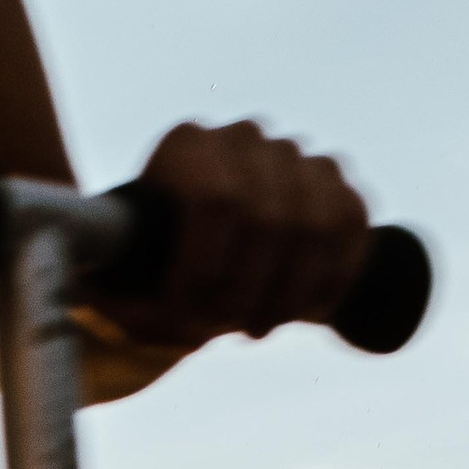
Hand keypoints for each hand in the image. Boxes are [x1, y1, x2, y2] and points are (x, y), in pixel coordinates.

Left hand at [105, 121, 370, 346]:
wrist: (192, 256)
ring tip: (259, 326)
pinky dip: (338, 273)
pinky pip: (353, 221)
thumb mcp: (118, 279)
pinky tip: (311, 311)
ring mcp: (294, 155)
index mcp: (187, 146)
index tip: (185, 319)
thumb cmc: (148, 272)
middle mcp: (243, 138)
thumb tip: (120, 311)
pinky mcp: (334, 182)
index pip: (215, 199)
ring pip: (317, 219)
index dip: (206, 268)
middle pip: (268, 214)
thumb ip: (115, 291)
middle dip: (250, 287)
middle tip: (230, 330)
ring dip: (293, 288)